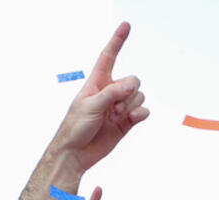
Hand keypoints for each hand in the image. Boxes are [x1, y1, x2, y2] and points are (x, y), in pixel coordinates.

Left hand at [52, 23, 148, 173]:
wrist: (76, 154)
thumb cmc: (75, 128)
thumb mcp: (90, 106)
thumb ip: (111, 93)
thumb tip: (131, 85)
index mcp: (97, 83)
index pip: (108, 57)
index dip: (117, 41)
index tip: (125, 25)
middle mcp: (110, 93)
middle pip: (132, 80)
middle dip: (128, 92)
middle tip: (114, 107)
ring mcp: (119, 107)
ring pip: (138, 96)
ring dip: (130, 106)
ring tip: (114, 117)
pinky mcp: (126, 122)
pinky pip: (143, 111)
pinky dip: (140, 114)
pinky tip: (130, 120)